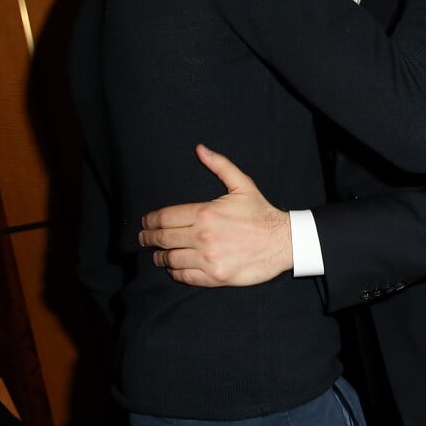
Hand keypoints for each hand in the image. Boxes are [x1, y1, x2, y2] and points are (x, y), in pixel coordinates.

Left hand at [138, 145, 292, 285]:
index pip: (166, 217)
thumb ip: (219, 165)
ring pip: (171, 259)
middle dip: (149, 238)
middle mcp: (204, 236)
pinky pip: (185, 276)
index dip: (151, 220)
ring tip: (157, 255)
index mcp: (206, 213)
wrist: (282, 241)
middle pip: (164, 238)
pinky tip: (174, 267)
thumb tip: (200, 149)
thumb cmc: (261, 212)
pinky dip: (176, 272)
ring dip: (160, 257)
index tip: (145, 221)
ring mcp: (208, 258)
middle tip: (143, 238)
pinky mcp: (215, 277)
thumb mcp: (242, 184)